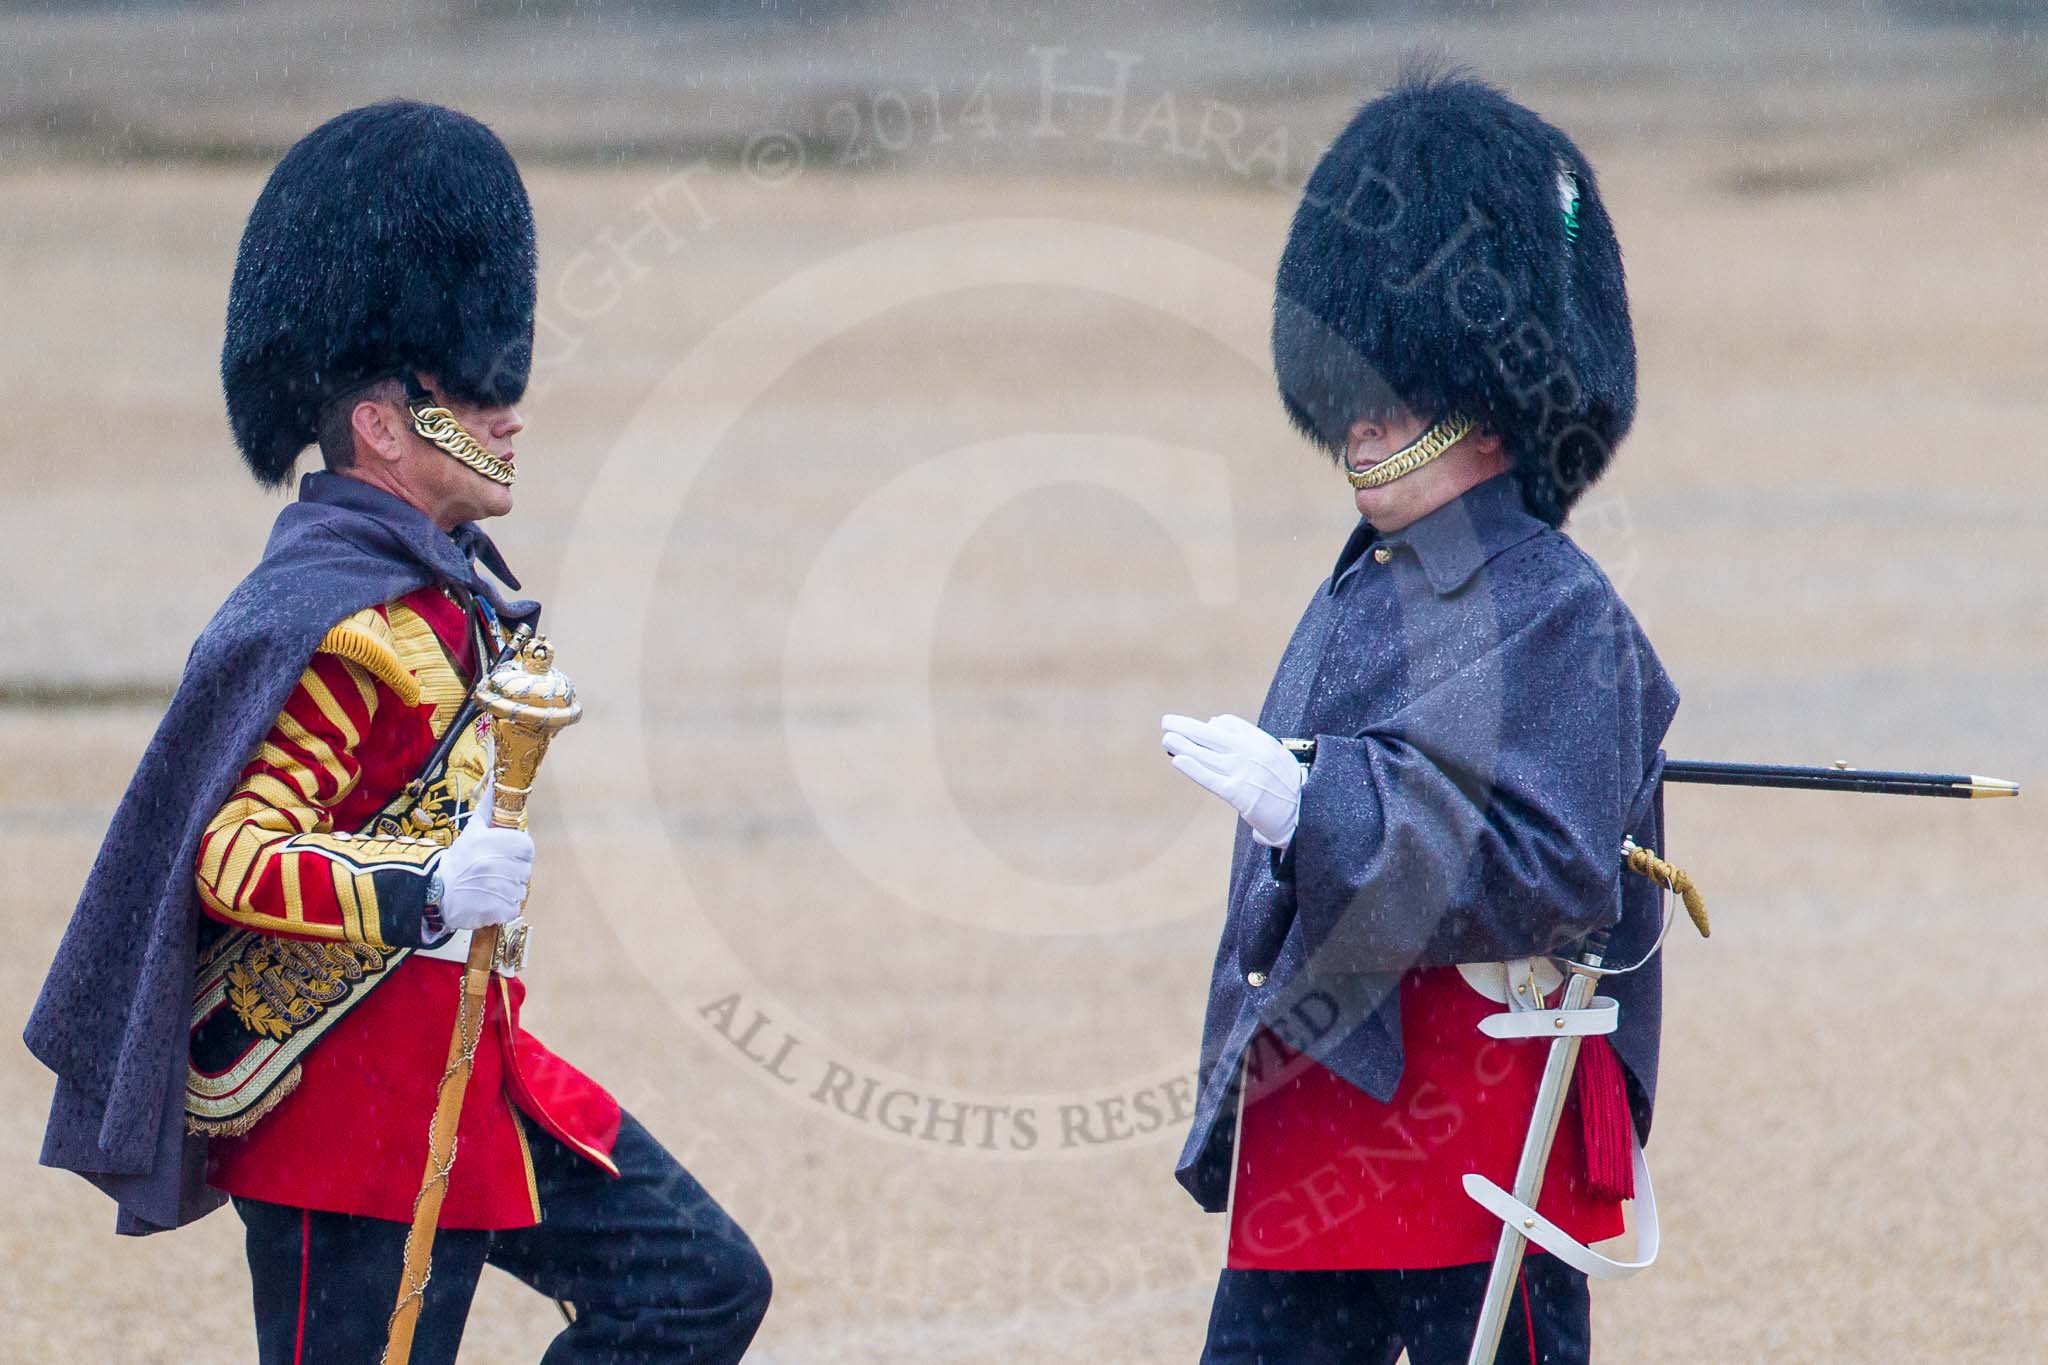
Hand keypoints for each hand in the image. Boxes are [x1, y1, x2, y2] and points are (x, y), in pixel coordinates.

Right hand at [432, 785, 532, 930]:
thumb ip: (489, 808)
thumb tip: (497, 779)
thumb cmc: (459, 859)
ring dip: (508, 890)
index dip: (516, 852)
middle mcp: (498, 865)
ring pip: (520, 890)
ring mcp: (499, 889)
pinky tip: (487, 901)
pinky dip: (503, 907)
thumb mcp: (472, 830)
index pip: (526, 847)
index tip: (502, 856)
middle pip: (525, 870)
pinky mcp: (497, 910)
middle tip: (491, 872)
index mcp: (497, 843)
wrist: (435, 891)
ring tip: (488, 887)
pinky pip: (513, 909)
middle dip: (512, 872)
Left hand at [1162, 713, 1304, 847]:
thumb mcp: (1274, 752)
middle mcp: (1250, 753)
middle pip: (1212, 735)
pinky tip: (1178, 759)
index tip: (1200, 729)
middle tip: (1167, 721)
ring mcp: (1243, 773)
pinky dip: (1193, 768)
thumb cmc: (1286, 784)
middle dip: (1187, 727)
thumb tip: (1214, 722)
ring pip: (1206, 755)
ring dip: (1183, 745)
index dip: (1211, 726)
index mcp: (1261, 741)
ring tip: (1167, 737)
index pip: (1230, 724)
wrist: (1303, 812)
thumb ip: (1246, 736)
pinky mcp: (1238, 794)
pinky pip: (1210, 778)